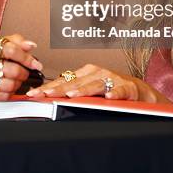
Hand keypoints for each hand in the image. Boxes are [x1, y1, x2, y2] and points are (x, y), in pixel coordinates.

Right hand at [0, 34, 42, 99]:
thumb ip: (12, 41)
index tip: (34, 62)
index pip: (10, 49)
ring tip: (13, 79)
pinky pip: (2, 98)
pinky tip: (4, 87)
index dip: (26, 57)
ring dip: (17, 83)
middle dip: (24, 72)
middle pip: (12, 70)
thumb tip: (30, 45)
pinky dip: (8, 93)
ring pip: (9, 85)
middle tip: (25, 71)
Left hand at [25, 63, 171, 102]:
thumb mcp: (90, 89)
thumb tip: (48, 99)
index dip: (48, 87)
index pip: (63, 80)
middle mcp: (97, 73)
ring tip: (72, 94)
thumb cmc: (111, 89)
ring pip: (95, 85)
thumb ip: (73, 92)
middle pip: (75, 82)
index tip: (34, 94)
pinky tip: (108, 96)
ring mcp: (112, 78)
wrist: (139, 91)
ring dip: (83, 89)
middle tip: (45, 95)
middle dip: (58, 89)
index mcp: (86, 72)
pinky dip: (114, 92)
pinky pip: (120, 90)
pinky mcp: (128, 87)